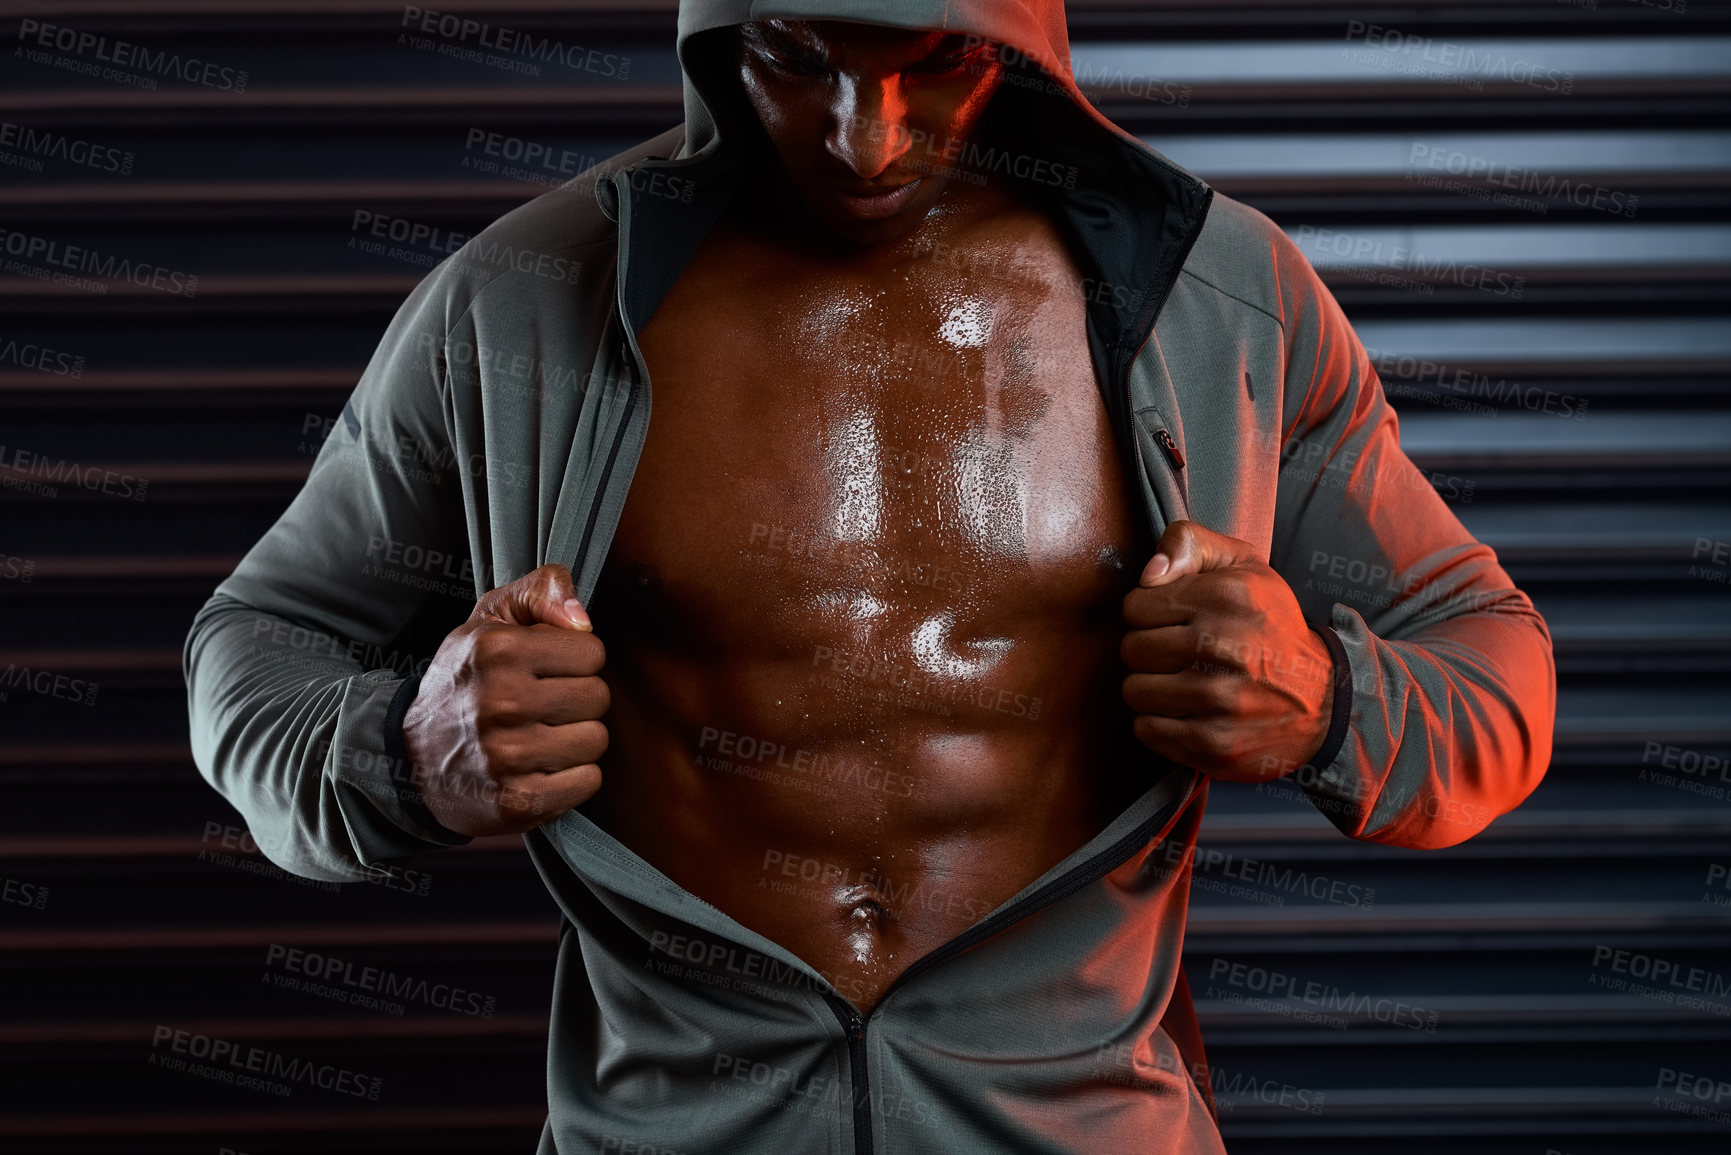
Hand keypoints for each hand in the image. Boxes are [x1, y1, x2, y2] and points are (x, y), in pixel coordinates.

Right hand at [404, 563, 609, 835]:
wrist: (413, 757)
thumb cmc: (467, 679)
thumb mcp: (492, 617)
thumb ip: (542, 590)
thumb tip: (583, 619)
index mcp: (495, 650)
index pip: (592, 652)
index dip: (575, 658)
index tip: (546, 668)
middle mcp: (500, 701)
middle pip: (598, 697)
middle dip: (577, 698)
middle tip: (543, 704)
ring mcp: (507, 756)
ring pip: (596, 740)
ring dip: (575, 738)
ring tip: (540, 734)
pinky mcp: (517, 800)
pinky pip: (587, 782)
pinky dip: (572, 776)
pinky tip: (541, 766)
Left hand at [1121, 521, 1332, 782]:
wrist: (1325, 700)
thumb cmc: (1271, 628)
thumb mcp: (1244, 565)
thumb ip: (1189, 543)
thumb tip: (1149, 574)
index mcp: (1228, 597)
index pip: (1136, 606)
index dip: (1147, 613)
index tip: (1171, 620)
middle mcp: (1226, 646)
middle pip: (1132, 649)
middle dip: (1146, 650)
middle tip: (1175, 654)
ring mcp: (1221, 700)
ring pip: (1135, 691)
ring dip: (1151, 688)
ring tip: (1180, 682)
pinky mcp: (1215, 743)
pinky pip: (1147, 730)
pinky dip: (1158, 723)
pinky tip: (1186, 711)